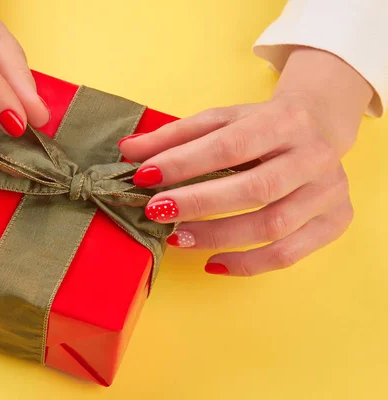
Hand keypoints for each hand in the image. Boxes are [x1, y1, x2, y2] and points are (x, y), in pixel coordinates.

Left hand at [120, 48, 372, 275]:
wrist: (320, 129)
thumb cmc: (261, 127)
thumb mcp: (220, 121)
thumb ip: (175, 135)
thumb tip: (128, 150)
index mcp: (284, 121)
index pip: (229, 145)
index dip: (184, 163)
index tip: (145, 177)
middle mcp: (313, 156)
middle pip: (255, 189)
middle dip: (199, 204)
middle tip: (157, 212)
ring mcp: (329, 191)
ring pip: (272, 225)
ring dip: (218, 237)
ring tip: (178, 238)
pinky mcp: (335, 220)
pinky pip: (288, 254)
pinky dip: (247, 264)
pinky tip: (213, 262)